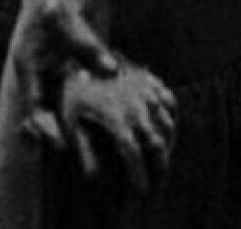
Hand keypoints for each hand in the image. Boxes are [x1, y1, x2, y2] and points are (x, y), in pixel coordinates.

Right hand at [10, 0, 118, 148]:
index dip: (44, 128)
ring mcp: (61, 66)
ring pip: (69, 107)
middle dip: (63, 139)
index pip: (33, 103)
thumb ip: (82, 40)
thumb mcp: (65, 8)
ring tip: (102, 157)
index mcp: (29, 60)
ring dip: (82, 128)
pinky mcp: (81, 61)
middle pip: (50, 114)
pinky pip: (88, 91)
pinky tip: (119, 122)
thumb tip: (106, 71)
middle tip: (84, 167)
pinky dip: (98, 106)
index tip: (59, 148)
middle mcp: (43, 69)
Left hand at [56, 59, 176, 192]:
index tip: (141, 189)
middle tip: (158, 180)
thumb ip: (84, 149)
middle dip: (159, 164)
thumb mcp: (71, 120)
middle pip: (157, 142)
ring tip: (161, 159)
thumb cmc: (70, 91)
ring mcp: (144, 90)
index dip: (138, 173)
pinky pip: (168, 100)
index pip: (133, 153)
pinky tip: (165, 128)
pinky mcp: (147, 79)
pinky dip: (170, 116)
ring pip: (166, 122)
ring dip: (167, 143)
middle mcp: (134, 104)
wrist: (76, 51)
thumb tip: (93, 177)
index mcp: (115, 117)